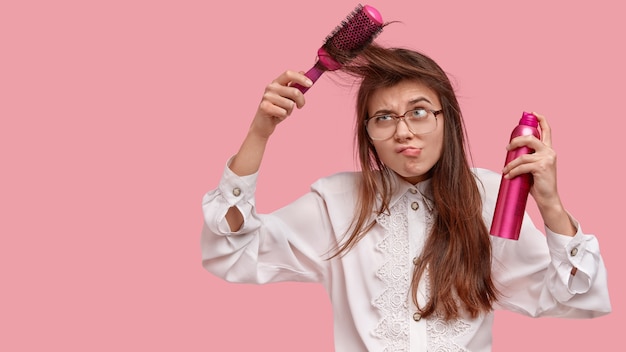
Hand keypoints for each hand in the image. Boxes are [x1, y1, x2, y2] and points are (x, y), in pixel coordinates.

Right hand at [249, 70, 312, 138]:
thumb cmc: (277, 109)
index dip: (301, 78)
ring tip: (283, 112)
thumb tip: (303, 72)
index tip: (310, 84)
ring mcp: (267, 97)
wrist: (263, 124)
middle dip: (301, 101)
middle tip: (300, 106)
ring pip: (290, 104)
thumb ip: (294, 85)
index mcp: (276, 82)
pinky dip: (283, 117)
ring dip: (290, 111)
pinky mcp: (264, 107)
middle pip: (294, 91)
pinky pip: (283, 113)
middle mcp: (270, 87)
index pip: (289, 74)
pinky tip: (277, 116)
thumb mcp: (287, 96)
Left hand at [502, 113, 574, 234]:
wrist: (547, 199)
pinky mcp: (542, 167)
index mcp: (549, 150)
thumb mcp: (533, 168)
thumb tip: (510, 154)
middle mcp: (550, 152)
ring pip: (523, 156)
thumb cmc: (538, 184)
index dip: (541, 120)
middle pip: (531, 138)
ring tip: (505, 171)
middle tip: (507, 147)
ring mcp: (547, 159)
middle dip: (516, 141)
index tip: (533, 113)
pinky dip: (513, 171)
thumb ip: (527, 158)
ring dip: (510, 164)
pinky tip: (508, 176)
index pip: (547, 131)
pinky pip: (522, 166)